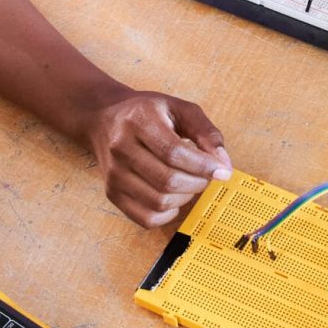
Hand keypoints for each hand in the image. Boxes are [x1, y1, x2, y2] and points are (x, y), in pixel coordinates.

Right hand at [85, 89, 232, 226]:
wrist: (104, 119)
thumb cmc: (147, 113)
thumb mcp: (179, 109)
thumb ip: (205, 132)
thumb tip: (224, 165)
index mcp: (138, 121)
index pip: (173, 152)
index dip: (203, 166)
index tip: (222, 171)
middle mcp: (121, 148)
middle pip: (168, 180)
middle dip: (197, 182)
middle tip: (206, 175)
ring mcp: (114, 174)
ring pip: (159, 202)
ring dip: (185, 197)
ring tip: (190, 182)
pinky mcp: (112, 193)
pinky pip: (147, 218)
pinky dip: (169, 214)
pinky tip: (175, 197)